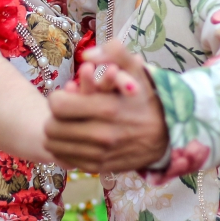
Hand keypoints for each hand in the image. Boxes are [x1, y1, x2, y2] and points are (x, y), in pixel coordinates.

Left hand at [45, 41, 168, 172]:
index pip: (58, 106)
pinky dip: (66, 149)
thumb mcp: (136, 69)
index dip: (57, 97)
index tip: (65, 95)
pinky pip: (68, 160)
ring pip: (56, 146)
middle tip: (64, 110)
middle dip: (54, 116)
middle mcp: (102, 134)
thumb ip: (113, 53)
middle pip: (52, 128)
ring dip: (57, 134)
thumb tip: (86, 55)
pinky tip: (75, 139)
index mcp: (107, 108)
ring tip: (67, 123)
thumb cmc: (147, 99)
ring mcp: (101, 154)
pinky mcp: (100, 167)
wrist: (167, 135)